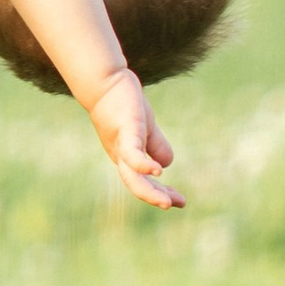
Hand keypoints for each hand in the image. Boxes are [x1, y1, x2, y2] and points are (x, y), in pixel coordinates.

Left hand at [80, 64, 183, 208]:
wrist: (104, 79)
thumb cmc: (123, 103)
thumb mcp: (144, 127)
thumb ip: (155, 145)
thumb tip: (165, 165)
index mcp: (126, 156)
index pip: (143, 181)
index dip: (161, 192)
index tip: (180, 201)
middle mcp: (120, 154)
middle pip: (135, 184)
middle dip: (154, 197)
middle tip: (173, 206)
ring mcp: (121, 143)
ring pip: (131, 175)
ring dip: (148, 191)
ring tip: (166, 202)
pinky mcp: (125, 129)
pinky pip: (132, 153)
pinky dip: (143, 165)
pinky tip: (157, 172)